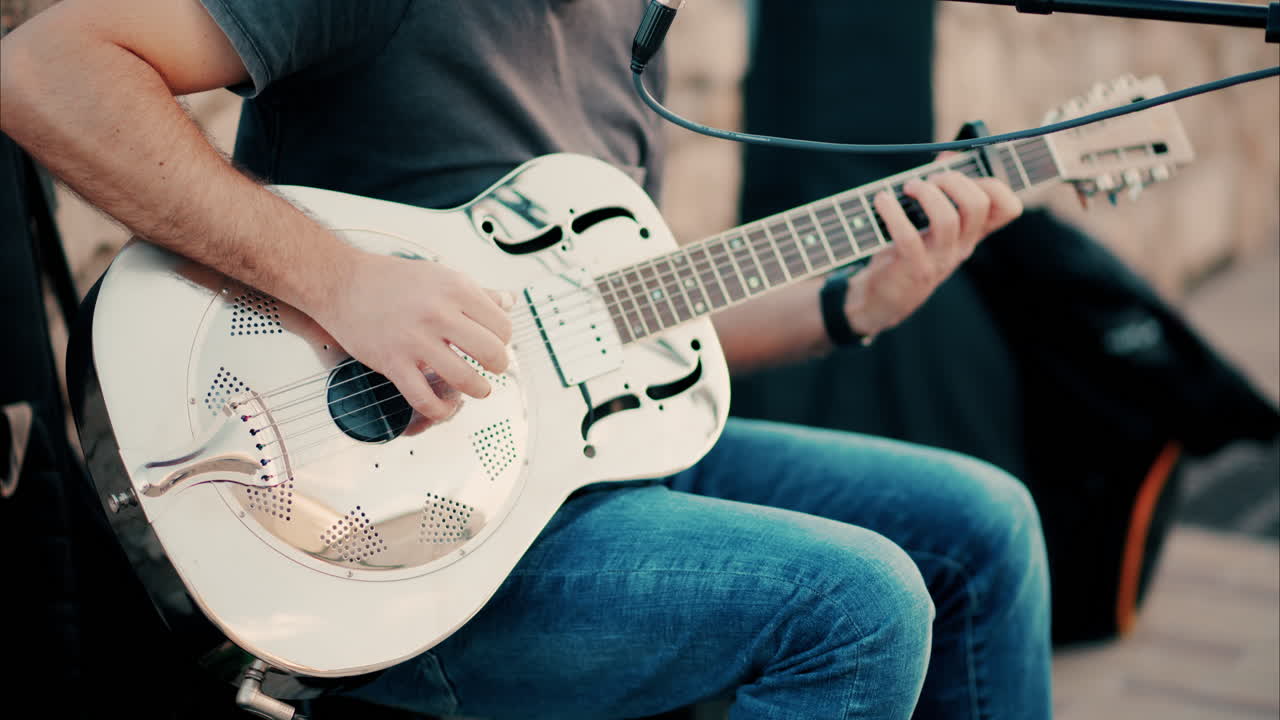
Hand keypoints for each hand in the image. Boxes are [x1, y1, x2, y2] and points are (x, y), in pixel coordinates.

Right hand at [312, 251, 514, 426]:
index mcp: (456, 289)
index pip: (502, 325)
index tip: (497, 342)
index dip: (504, 339)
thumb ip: (479, 292)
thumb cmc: (392, 279)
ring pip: (465, 380)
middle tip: (493, 367)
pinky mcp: (393, 363)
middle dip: (499, 366)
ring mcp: (416, 341)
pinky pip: (425, 399)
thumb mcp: (442, 275)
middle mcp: (439, 314)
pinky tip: (447, 406)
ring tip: (478, 388)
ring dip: (479, 390)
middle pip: (492, 353)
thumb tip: (509, 301)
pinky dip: (442, 411)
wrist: (342, 282)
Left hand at [844, 168, 1021, 337]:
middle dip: (954, 181)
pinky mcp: (914, 269)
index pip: (1008, 208)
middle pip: (979, 205)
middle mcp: (963, 246)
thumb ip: (940, 191)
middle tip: (931, 180)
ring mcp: (940, 260)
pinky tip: (881, 201)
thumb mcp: (929, 224)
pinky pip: (909, 237)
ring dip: (926, 193)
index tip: (963, 171)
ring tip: (908, 187)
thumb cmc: (905, 254)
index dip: (994, 183)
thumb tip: (946, 154)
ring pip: (948, 219)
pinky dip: (893, 213)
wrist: (881, 300)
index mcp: (972, 234)